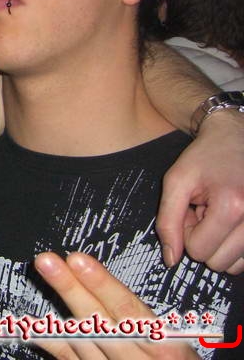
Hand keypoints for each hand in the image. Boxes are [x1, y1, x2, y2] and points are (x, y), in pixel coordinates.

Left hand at [32, 252, 195, 358]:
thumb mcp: (175, 343)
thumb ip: (141, 317)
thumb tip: (102, 279)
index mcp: (164, 346)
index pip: (128, 310)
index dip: (101, 284)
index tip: (78, 260)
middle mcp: (136, 359)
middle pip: (97, 321)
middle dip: (70, 288)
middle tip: (47, 261)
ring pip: (81, 339)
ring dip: (56, 307)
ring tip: (39, 282)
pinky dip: (52, 340)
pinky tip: (31, 323)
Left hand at [156, 110, 243, 273]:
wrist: (236, 138)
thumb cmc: (205, 157)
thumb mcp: (176, 182)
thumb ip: (168, 222)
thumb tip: (171, 260)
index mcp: (233, 207)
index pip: (198, 250)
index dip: (186, 230)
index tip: (191, 207)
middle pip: (217, 262)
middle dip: (203, 238)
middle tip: (204, 210)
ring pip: (234, 265)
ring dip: (220, 243)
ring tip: (217, 213)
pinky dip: (235, 245)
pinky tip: (230, 220)